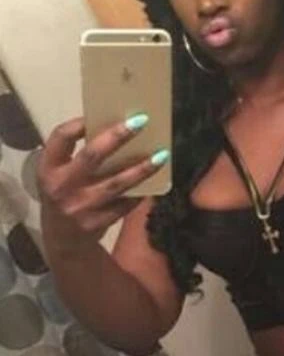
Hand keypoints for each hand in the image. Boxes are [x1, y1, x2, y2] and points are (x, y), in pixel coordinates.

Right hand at [36, 115, 162, 253]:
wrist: (63, 241)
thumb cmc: (65, 196)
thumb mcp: (59, 175)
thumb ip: (76, 156)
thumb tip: (114, 128)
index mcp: (49, 169)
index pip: (60, 138)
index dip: (77, 125)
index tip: (97, 114)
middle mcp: (62, 186)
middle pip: (92, 156)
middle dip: (117, 137)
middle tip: (141, 121)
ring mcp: (81, 206)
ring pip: (116, 183)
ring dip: (141, 169)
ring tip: (161, 155)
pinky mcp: (98, 222)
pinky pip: (126, 204)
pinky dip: (141, 192)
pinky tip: (156, 181)